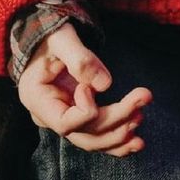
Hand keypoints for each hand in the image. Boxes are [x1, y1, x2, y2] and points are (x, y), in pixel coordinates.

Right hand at [17, 23, 150, 156]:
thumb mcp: (61, 39)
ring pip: (93, 140)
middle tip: (142, 98)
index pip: (64, 123)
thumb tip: (105, 84)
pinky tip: (136, 143)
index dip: (86, 111)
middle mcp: (48, 116)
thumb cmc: (51, 36)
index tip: (91, 87)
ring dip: (120, 133)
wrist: (47, 39)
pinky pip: (97, 137)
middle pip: (84, 134)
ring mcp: (63, 120)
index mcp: (36, 99)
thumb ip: (80, 58)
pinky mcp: (77, 119)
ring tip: (140, 116)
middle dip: (116, 120)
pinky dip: (117, 142)